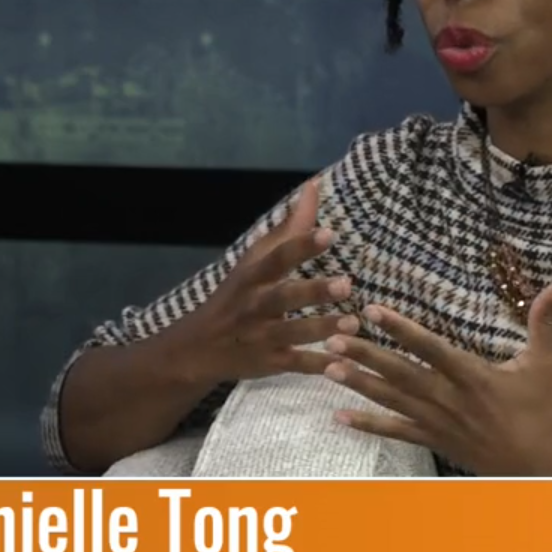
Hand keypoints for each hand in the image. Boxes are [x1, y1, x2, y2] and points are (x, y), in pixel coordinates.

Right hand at [170, 175, 358, 385]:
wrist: (197, 348)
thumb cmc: (237, 295)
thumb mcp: (256, 260)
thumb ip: (289, 227)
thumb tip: (314, 186)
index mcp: (253, 276)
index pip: (277, 257)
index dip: (302, 245)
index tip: (330, 233)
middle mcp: (255, 305)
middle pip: (283, 297)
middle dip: (313, 291)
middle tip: (346, 284)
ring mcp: (261, 336)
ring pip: (292, 333)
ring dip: (322, 329)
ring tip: (353, 324)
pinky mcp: (269, 363)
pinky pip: (295, 365)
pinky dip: (317, 366)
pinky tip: (343, 364)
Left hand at [321, 280, 551, 476]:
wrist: (539, 467)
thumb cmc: (543, 412)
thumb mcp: (547, 363)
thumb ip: (545, 321)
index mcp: (473, 375)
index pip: (430, 347)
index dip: (400, 328)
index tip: (371, 310)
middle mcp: (449, 398)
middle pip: (400, 373)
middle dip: (365, 354)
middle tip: (331, 337)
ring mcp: (439, 423)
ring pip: (392, 400)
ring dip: (359, 384)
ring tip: (327, 367)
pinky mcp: (435, 441)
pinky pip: (396, 431)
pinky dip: (368, 424)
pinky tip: (340, 415)